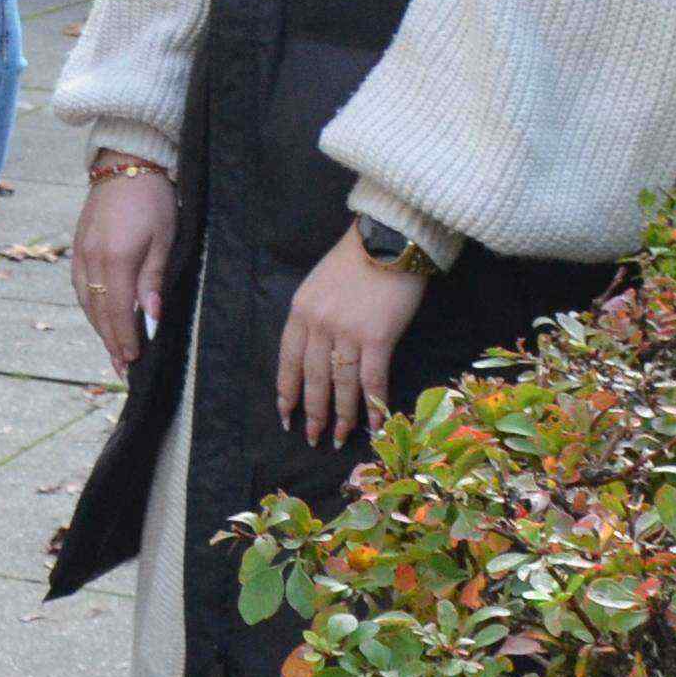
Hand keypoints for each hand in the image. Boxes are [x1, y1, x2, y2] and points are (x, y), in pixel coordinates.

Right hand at [69, 162, 175, 376]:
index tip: (134, 361)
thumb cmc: (153, 200)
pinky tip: (100, 318)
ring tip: (113, 351)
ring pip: (86, 302)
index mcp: (116, 259)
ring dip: (99, 328)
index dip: (125, 339)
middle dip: (112, 341)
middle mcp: (92, 260)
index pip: (118, 312)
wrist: (125, 164)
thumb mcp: (164, 239)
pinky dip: (90, 307)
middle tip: (123, 368)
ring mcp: (81, 254)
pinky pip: (80, 287)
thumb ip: (153, 279)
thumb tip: (150, 316)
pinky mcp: (78, 247)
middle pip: (99, 312)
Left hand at [275, 224, 427, 451]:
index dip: (286, 391)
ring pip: (341, 385)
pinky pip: (372, 381)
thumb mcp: (320, 284)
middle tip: (313, 436)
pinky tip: (374, 424)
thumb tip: (318, 353)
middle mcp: (319, 324)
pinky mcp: (378, 337)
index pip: (287, 360)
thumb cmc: (357, 259)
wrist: (390, 238)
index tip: (286, 414)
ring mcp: (347, 332)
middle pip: (312, 378)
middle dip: (313, 412)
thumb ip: (315, 316)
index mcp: (301, 311)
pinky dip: (373, 406)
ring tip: (340, 438)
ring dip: (342, 416)